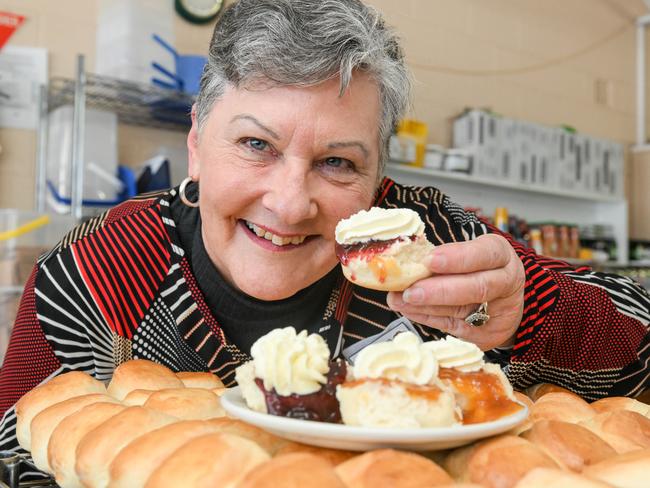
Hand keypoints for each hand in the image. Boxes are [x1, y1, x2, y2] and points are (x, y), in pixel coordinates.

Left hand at [386, 234, 524, 350]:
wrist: (502, 302)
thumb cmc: (477, 268)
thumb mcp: (470, 254)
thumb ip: (446, 257)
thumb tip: (408, 262)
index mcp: (502, 255)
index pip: (485, 254)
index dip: (457, 257)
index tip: (429, 259)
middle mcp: (506, 282)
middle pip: (477, 287)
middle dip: (440, 290)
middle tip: (410, 290)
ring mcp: (498, 311)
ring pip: (462, 310)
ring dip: (426, 306)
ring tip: (399, 300)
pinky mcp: (485, 333)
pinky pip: (452, 326)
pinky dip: (426, 317)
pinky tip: (408, 309)